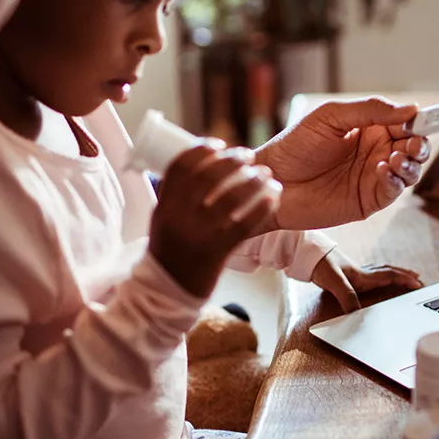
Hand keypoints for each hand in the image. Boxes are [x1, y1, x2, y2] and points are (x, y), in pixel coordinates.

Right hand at [149, 142, 280, 297]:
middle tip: (248, 156)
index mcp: (164, 205)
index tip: (219, 143)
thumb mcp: (164, 220)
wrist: (166, 295)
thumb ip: (179, 196)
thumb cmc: (171, 253)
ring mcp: (198, 234)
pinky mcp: (217, 251)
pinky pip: (245, 224)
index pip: (181, 165)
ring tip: (266, 174)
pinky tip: (274, 197)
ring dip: (252, 181)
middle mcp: (178, 216)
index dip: (202, 149)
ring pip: (229, 198)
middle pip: (207, 176)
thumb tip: (201, 167)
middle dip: (231, 160)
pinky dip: (262, 207)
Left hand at [255, 97, 430, 230]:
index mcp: (369, 128)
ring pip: (409, 170)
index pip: (404, 122)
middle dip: (419, 144)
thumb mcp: (331, 117)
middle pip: (413, 147)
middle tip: (412, 143)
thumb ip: (370, 110)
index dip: (416, 120)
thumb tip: (410, 108)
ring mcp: (373, 177)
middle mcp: (375, 152)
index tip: (421, 119)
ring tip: (396, 158)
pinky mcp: (368, 200)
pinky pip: (393, 191)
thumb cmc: (295, 146)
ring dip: (411, 163)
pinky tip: (382, 170)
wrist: (273, 181)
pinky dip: (395, 181)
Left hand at [310, 248, 422, 312]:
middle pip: (389, 272)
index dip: (405, 279)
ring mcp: (356, 272)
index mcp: (363, 275)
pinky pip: (372, 274)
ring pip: (382, 272)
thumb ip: (346, 297)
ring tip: (406, 276)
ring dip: (396, 274)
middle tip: (419, 279)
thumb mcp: (333, 282)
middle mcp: (362, 272)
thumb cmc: (320, 264)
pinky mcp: (349, 274)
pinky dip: (382, 275)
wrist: (306, 255)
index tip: (419, 283)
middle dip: (405, 276)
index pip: (389, 276)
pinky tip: (379, 279)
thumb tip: (356, 315)